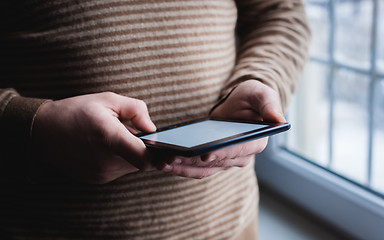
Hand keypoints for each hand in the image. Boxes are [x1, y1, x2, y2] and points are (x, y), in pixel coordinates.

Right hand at [32, 92, 156, 183]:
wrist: (41, 132)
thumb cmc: (75, 111)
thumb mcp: (107, 99)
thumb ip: (136, 109)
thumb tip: (153, 128)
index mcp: (108, 137)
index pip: (143, 157)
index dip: (162, 157)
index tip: (174, 153)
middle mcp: (104, 160)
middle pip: (142, 162)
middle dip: (149, 150)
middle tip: (145, 136)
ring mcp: (100, 173)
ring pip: (133, 167)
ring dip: (135, 154)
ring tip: (123, 137)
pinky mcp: (97, 178)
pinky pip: (121, 170)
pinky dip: (123, 160)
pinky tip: (111, 147)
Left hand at [159, 80, 284, 178]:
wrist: (238, 105)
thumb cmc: (250, 97)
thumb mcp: (260, 93)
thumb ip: (269, 104)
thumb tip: (277, 119)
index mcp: (255, 142)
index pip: (237, 151)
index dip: (221, 153)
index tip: (204, 154)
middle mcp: (241, 156)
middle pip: (215, 163)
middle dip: (193, 162)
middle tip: (172, 158)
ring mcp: (225, 161)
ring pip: (203, 169)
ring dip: (182, 168)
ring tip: (162, 162)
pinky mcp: (211, 161)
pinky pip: (195, 168)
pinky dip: (180, 167)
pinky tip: (163, 162)